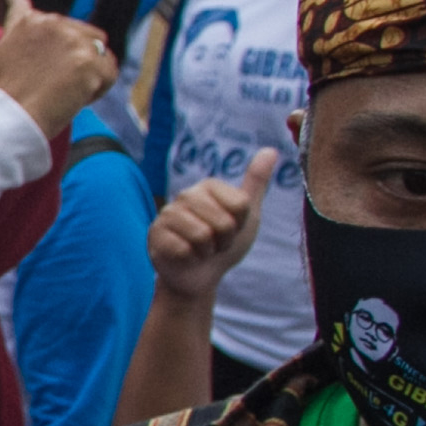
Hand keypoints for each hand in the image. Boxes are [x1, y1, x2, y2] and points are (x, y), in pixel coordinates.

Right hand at [0, 0, 115, 134]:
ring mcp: (74, 42)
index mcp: (34, 19)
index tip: (46, 66)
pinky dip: (99, 88)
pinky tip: (77, 98)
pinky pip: (110, 72)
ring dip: (89, 72)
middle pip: (86, 36)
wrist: (12, 115)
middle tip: (54, 83)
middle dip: (77, 59)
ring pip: (100, 53)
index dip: (59, 49)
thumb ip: (17, 17)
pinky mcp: (90, 63)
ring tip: (67, 90)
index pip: (61, 24)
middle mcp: (55, 24)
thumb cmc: (6, 87)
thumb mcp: (4, 43)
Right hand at [148, 146, 280, 298]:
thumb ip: (256, 182)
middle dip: (224, 240)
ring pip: (202, 235)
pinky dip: (190, 259)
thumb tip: (271, 150)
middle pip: (223, 221)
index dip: (240, 224)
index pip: (240, 204)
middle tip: (215, 242)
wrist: (201, 275)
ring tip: (201, 249)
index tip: (230, 230)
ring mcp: (167, 214)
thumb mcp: (247, 214)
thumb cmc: (224, 243)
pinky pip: (183, 248)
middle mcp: (185, 195)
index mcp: (208, 186)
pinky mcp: (154, 235)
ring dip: (207, 251)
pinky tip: (186, 256)